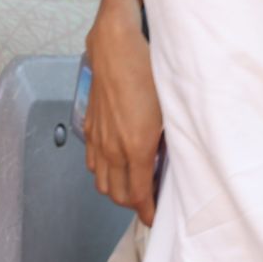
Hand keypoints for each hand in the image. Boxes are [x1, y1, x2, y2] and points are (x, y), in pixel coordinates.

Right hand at [83, 0, 162, 224]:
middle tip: (148, 202)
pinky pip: (92, 161)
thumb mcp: (170, 109)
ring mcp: (98, 137)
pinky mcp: (90, 124)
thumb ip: (170, 142)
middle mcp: (112, 147)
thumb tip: (172, 161)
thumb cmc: (148, 71)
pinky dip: (103, 171)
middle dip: (133, 204)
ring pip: (101, 181)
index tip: (157, 217)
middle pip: (117, 194)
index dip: (148, 212)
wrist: (117, 44)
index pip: (139, 195)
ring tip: (133, 186)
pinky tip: (115, 163)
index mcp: (135, 147)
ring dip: (116, 189)